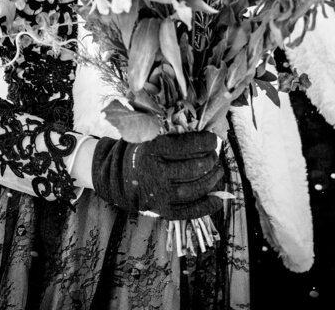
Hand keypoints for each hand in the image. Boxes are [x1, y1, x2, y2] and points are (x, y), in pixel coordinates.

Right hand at [91, 131, 223, 219]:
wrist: (116, 178)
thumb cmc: (139, 152)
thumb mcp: (147, 134)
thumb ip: (169, 128)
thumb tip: (201, 124)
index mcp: (151, 150)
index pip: (187, 145)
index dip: (206, 142)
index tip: (212, 139)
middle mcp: (155, 173)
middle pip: (194, 167)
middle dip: (210, 160)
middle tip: (214, 155)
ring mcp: (158, 194)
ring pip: (194, 189)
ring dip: (212, 180)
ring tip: (218, 171)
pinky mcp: (161, 210)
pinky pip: (188, 211)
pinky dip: (206, 206)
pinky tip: (218, 198)